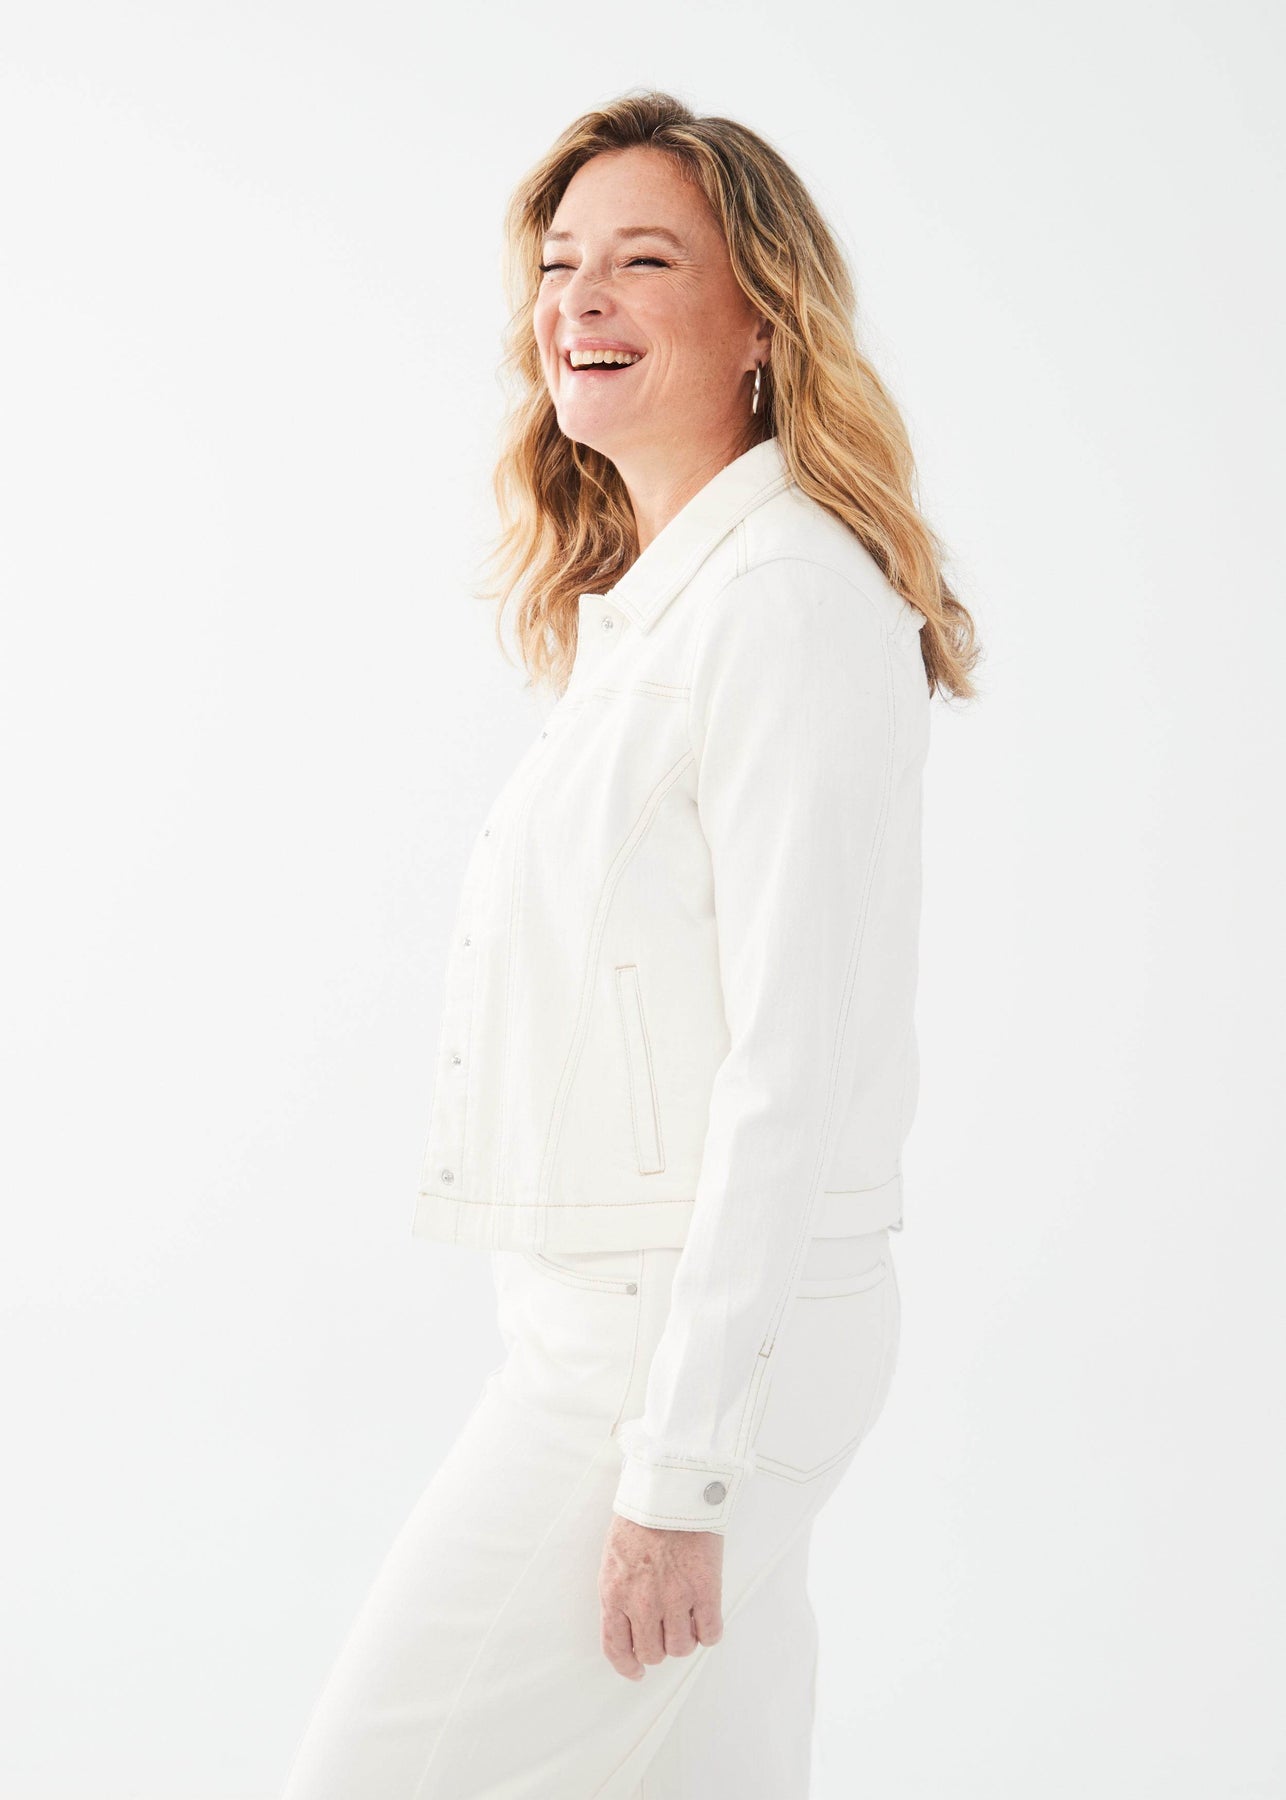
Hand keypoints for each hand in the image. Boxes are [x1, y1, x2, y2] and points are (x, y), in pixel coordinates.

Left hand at [597, 1512, 723, 1679]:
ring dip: (684, 1638)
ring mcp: (674, 1598)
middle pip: (652, 1653)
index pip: (616, 1648)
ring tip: (686, 1617)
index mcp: (614, 1592)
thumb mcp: (615, 1557)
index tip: (636, 1672)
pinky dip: (709, 1631)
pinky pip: (710, 1634)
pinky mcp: (705, 1590)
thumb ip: (620, 1592)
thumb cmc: (643, 1516)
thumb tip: (629, 1625)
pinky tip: (706, 1616)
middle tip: (666, 1631)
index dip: (627, 1667)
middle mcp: (642, 1602)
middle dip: (659, 1647)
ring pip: (681, 1648)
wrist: (673, 1487)